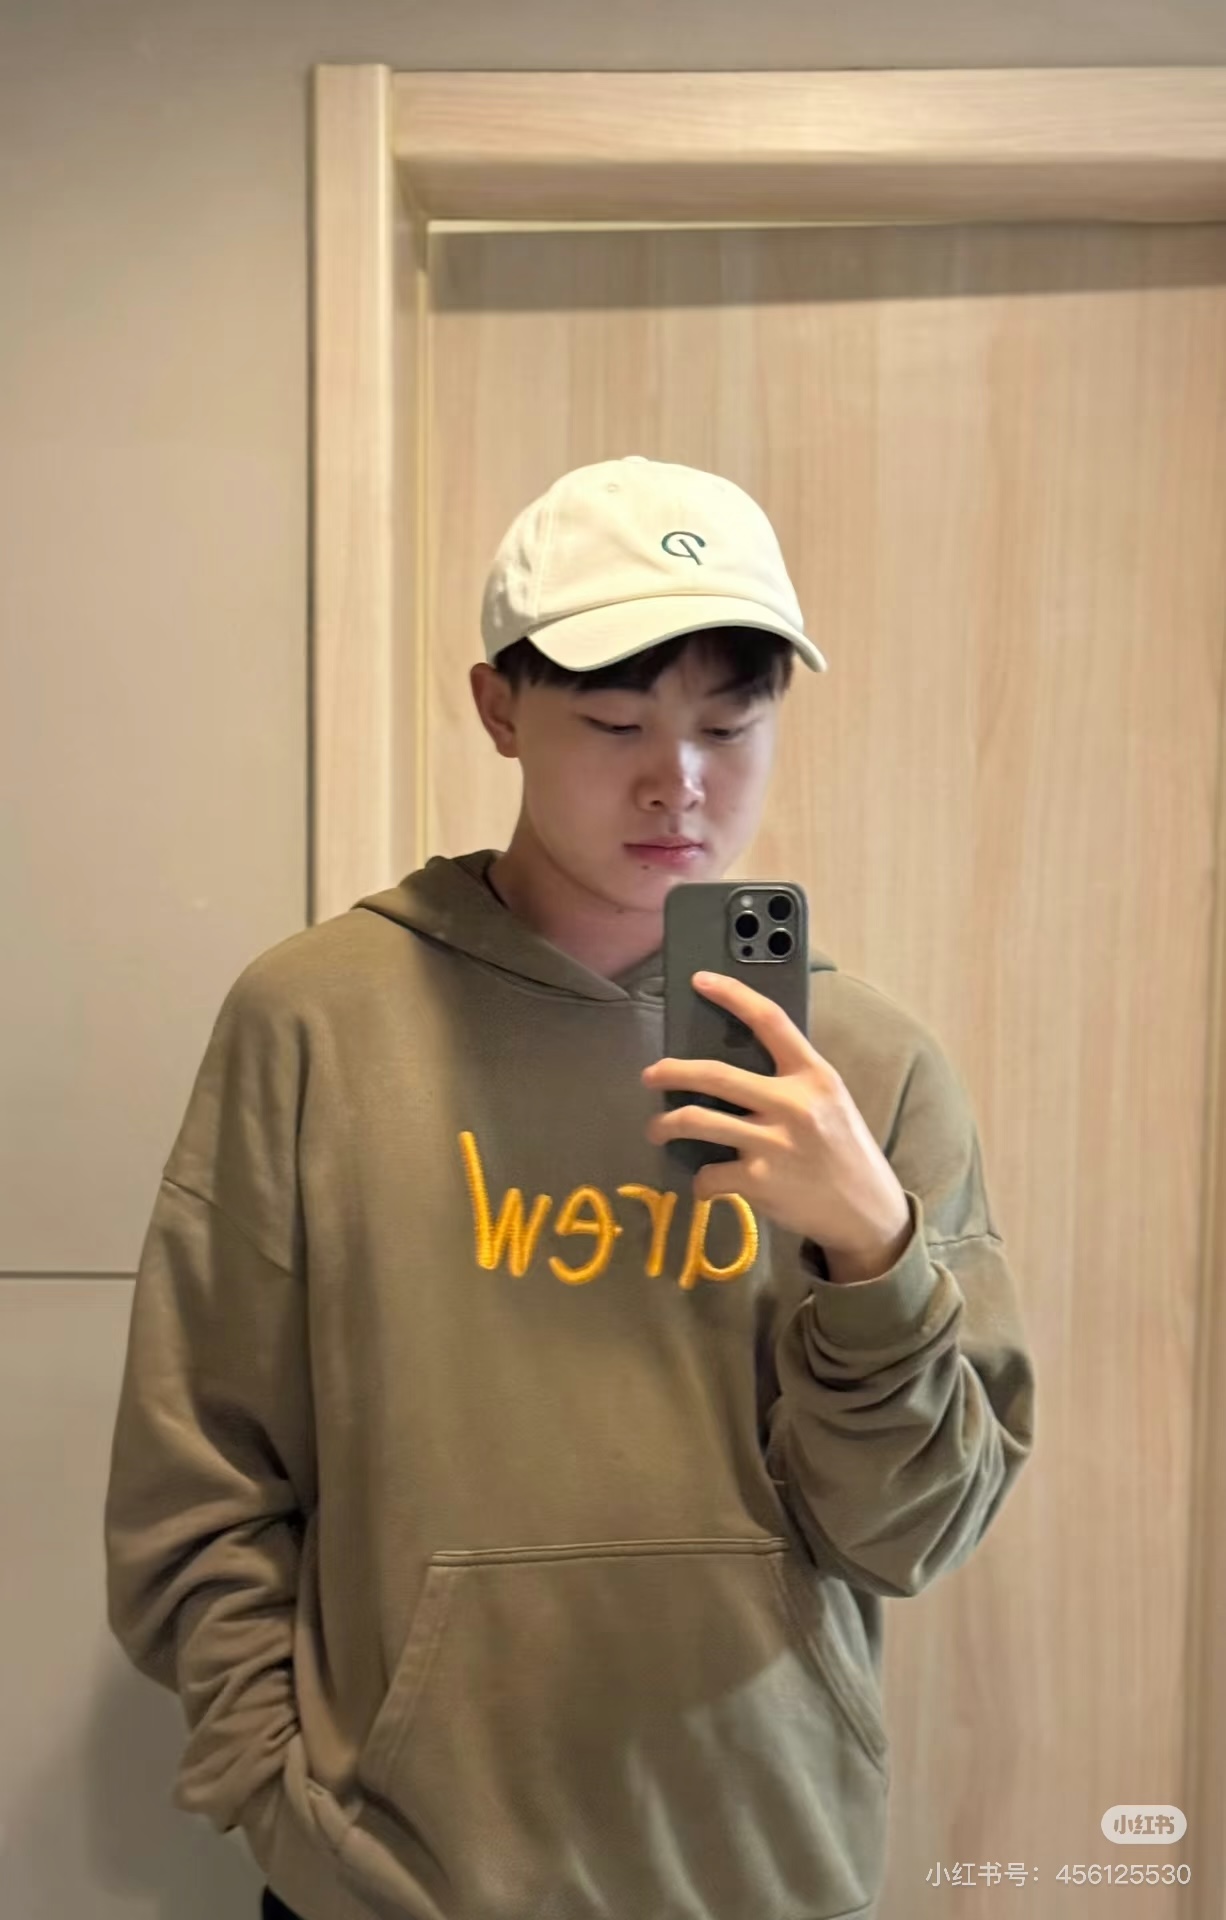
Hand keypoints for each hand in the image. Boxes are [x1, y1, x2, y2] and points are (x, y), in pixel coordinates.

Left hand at [641, 970, 911, 1278]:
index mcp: (814, 1075)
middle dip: (670, 1072)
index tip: (700, 980)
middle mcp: (793, 1104)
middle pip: (714, 1074)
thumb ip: (791, 1080)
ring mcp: (774, 1144)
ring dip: (665, 1125)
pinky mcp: (759, 1181)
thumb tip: (731, 1069)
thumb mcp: (829, 1102)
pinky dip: (700, 1181)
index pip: (770, 1020)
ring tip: (657, 1129)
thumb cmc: (843, 1150)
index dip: (732, 995)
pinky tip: (707, 1183)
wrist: (867, 1211)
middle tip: (649, 1074)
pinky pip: (708, 1173)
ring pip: (695, 1121)